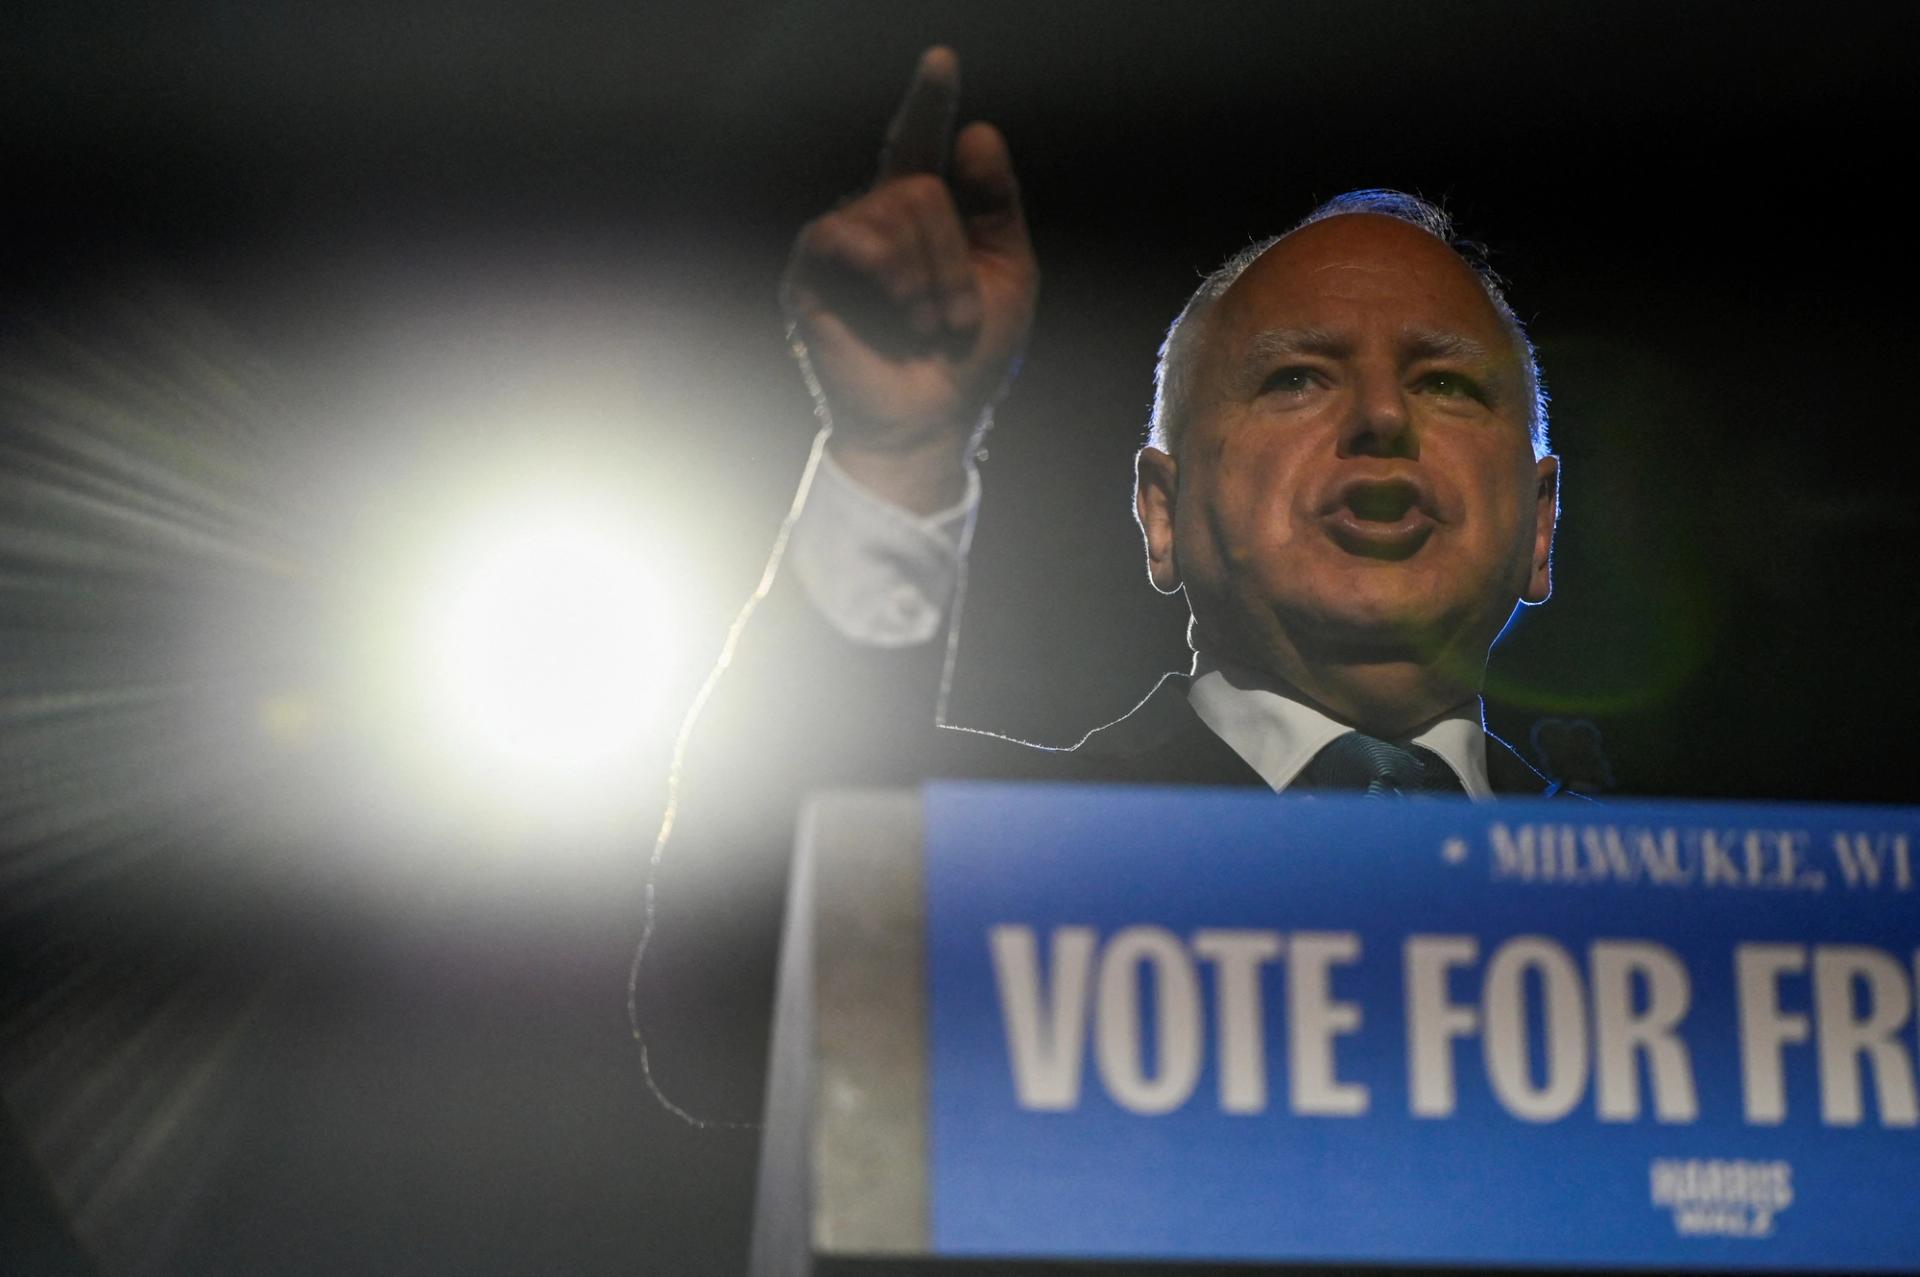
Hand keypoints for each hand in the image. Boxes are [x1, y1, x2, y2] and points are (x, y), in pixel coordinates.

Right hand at [781, 47, 1037, 512]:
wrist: (933, 422)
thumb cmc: (969, 357)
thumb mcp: (1006, 274)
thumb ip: (995, 205)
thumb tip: (977, 131)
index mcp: (922, 219)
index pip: (920, 144)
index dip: (928, 101)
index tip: (942, 59)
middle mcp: (876, 222)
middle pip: (920, 184)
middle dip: (954, 254)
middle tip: (956, 317)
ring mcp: (839, 246)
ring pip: (894, 208)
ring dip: (932, 274)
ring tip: (932, 326)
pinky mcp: (809, 275)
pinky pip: (846, 234)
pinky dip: (889, 270)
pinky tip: (904, 309)